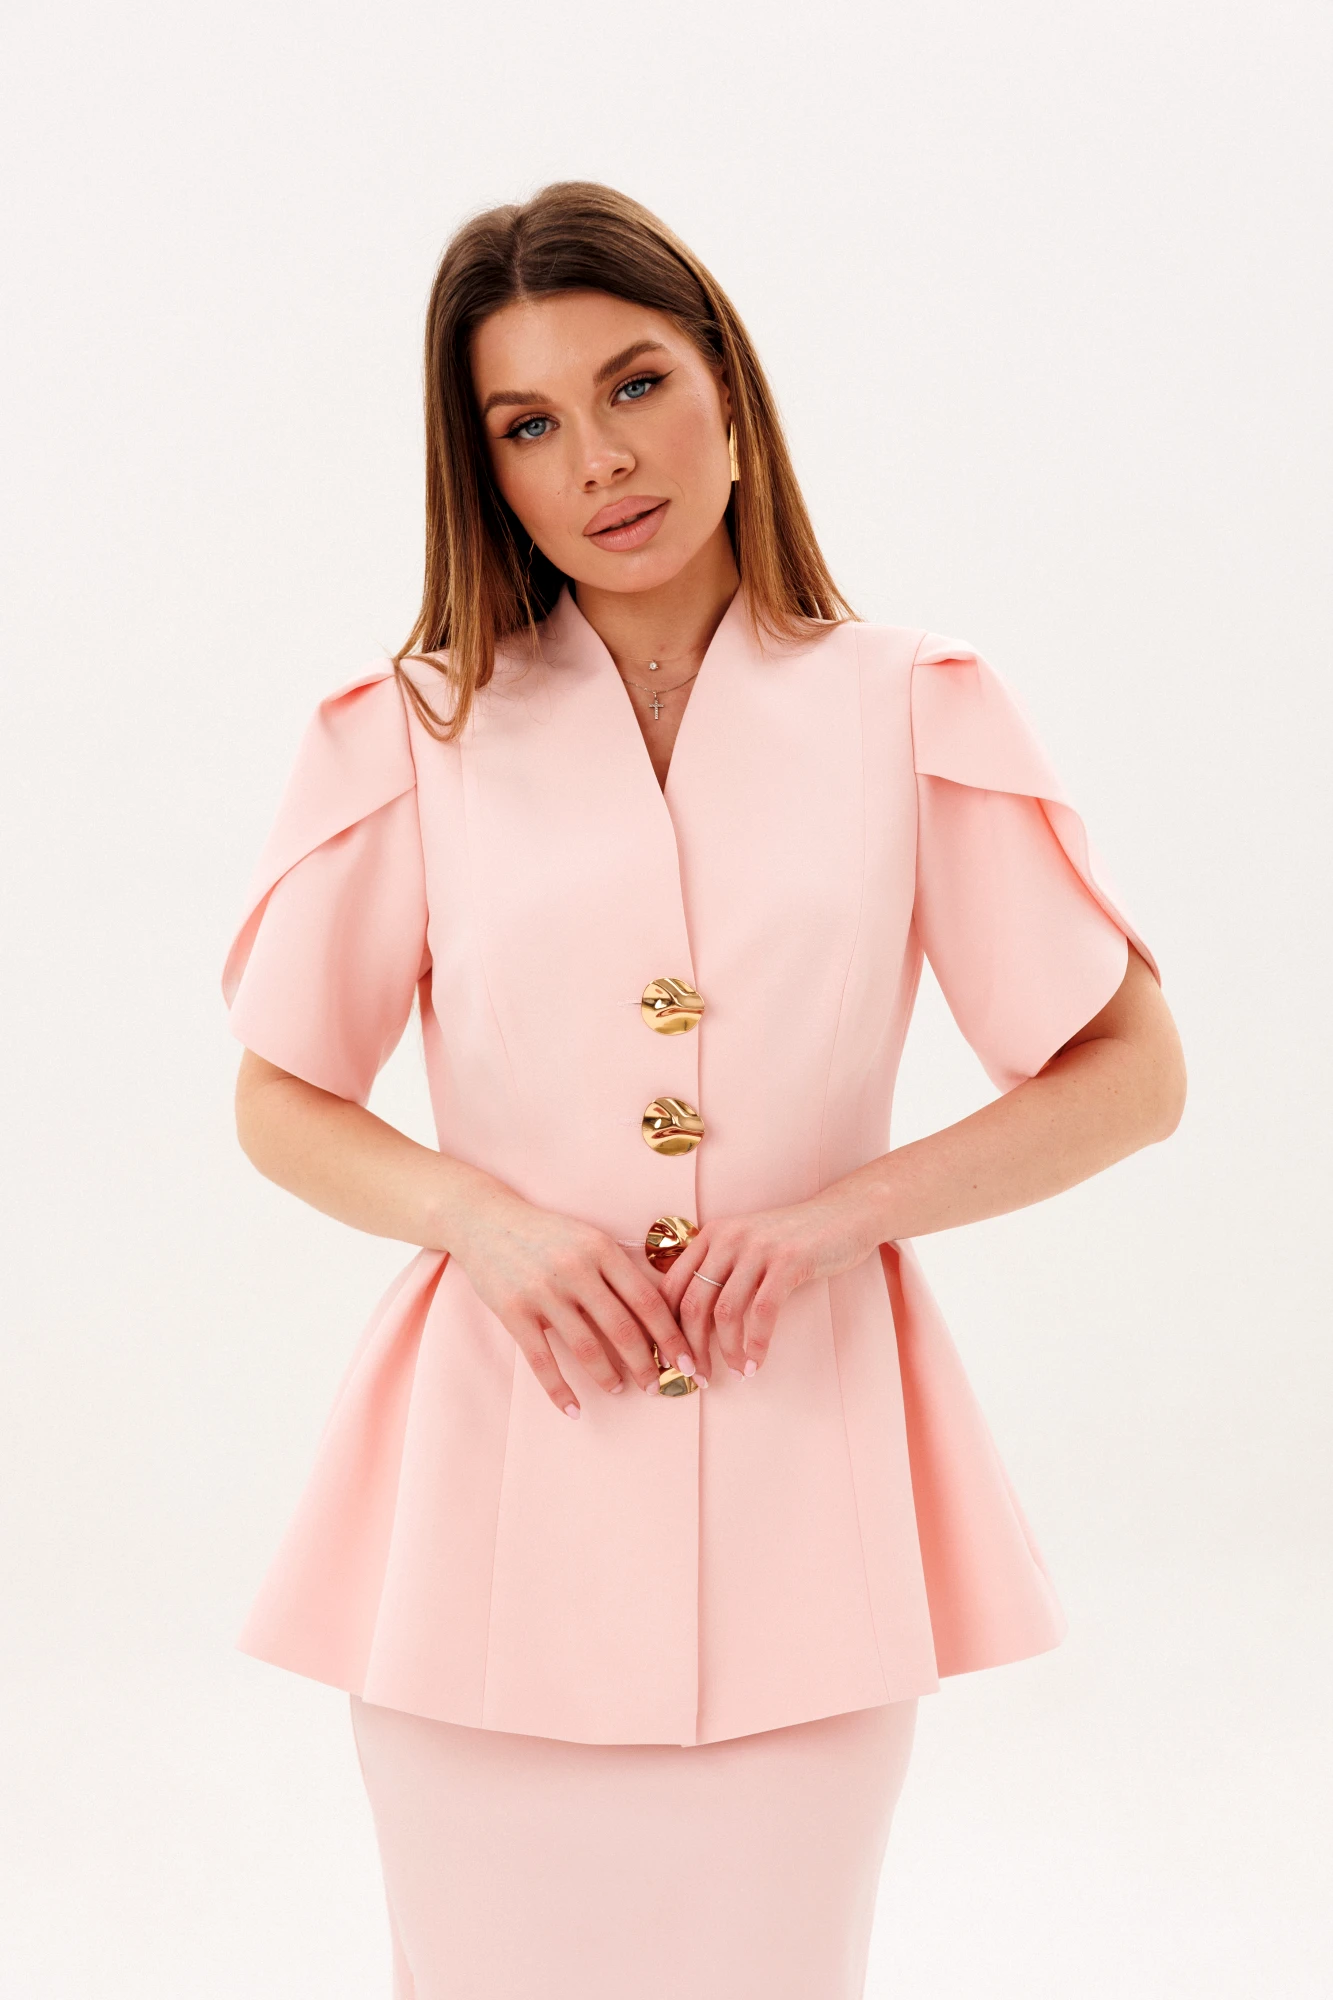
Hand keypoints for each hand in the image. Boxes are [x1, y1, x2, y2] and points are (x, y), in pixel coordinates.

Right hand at [445, 1175, 700, 1416]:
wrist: (485, 1220)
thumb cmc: (547, 1234)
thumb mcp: (589, 1238)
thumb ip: (619, 1270)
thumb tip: (662, 1314)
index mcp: (602, 1249)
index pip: (648, 1301)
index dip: (671, 1337)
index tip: (687, 1362)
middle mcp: (575, 1269)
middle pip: (622, 1328)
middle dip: (645, 1365)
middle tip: (657, 1387)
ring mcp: (543, 1290)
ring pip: (586, 1347)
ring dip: (607, 1376)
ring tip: (619, 1389)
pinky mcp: (513, 1311)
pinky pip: (542, 1360)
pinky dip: (560, 1390)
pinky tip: (573, 1409)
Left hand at [658, 1180, 887, 1377]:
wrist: (845, 1215)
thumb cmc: (793, 1241)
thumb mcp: (747, 1248)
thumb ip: (721, 1275)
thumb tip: (693, 1329)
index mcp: (711, 1235)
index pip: (671, 1287)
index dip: (666, 1329)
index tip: (671, 1360)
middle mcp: (727, 1237)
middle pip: (692, 1303)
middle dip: (690, 1348)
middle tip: (698, 1377)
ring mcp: (757, 1247)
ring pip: (725, 1311)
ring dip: (727, 1351)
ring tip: (735, 1372)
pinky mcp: (788, 1260)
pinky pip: (763, 1312)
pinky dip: (757, 1344)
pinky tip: (757, 1363)